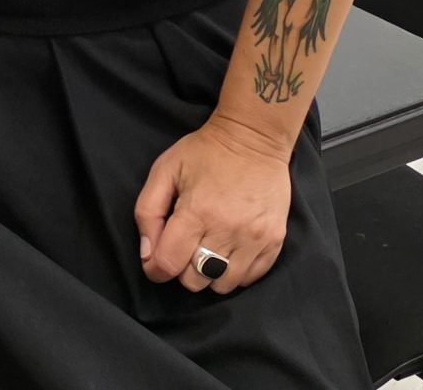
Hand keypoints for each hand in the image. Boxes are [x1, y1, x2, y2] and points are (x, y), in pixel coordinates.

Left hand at [133, 114, 294, 293]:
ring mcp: (255, 238)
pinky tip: (230, 250)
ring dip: (210, 273)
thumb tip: (148, 255)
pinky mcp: (274, 241)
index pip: (168, 265)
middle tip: (187, 245)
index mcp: (196, 211)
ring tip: (209, 247)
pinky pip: (250, 278)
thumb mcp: (165, 170)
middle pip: (195, 281)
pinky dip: (236, 272)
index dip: (156, 268)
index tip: (158, 258)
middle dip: (183, 268)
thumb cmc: (206, 152)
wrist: (255, 137)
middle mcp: (227, 230)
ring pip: (223, 285)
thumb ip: (147, 212)